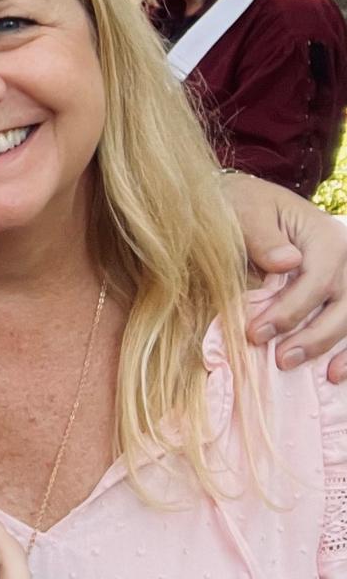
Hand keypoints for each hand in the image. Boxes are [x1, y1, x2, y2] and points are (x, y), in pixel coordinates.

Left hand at [223, 172, 346, 380]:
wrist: (248, 203)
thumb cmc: (243, 206)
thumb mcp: (245, 211)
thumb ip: (262, 236)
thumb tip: (287, 262)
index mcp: (324, 237)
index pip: (317, 281)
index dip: (290, 311)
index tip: (256, 333)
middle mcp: (345, 257)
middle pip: (344, 304)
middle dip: (314, 337)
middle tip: (281, 360)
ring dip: (336, 348)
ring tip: (319, 375)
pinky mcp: (340, 291)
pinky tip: (336, 372)